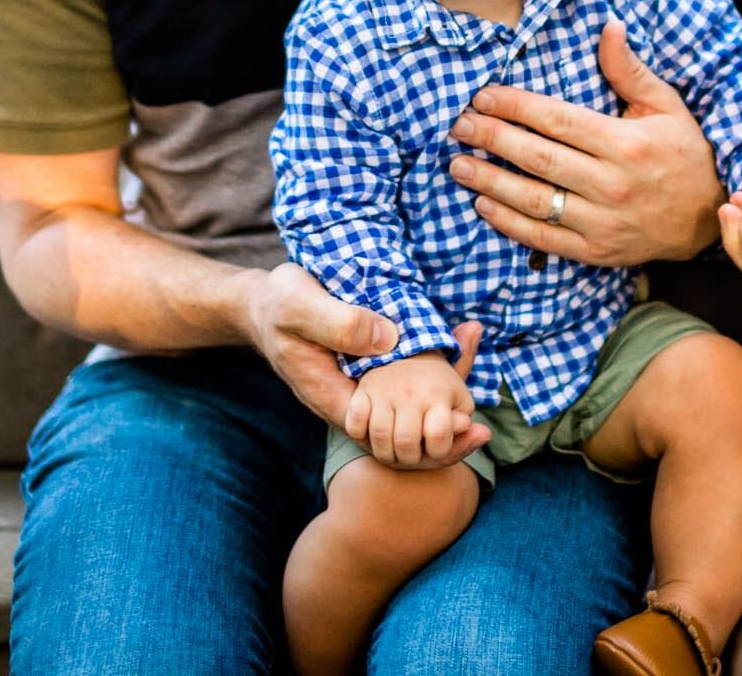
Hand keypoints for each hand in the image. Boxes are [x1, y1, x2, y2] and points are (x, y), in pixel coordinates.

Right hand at [243, 264, 488, 465]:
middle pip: (395, 432)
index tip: (458, 423)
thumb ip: (338, 323)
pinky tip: (457, 368)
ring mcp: (355, 388)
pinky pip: (398, 388)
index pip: (379, 432)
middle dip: (436, 437)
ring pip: (400, 414)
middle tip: (479, 430)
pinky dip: (427, 385)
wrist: (262, 304)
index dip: (419, 434)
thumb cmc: (278, 304)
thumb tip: (388, 339)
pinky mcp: (364, 373)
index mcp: (329, 393)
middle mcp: (345, 399)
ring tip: (477, 414)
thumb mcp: (301, 306)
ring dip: (435, 414)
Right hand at [348, 353, 477, 468]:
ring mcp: (384, 390)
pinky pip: (355, 424)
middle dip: (410, 459)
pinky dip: (360, 435)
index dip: (439, 450)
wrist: (408, 357)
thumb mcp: (458, 404)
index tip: (438, 446)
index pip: (439, 436)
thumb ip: (468, 428)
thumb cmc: (437, 390)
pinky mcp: (363, 391)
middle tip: (412, 454)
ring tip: (394, 450)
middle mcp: (412, 391)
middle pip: (406, 443)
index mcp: (440, 393)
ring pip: (379, 437)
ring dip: (385, 453)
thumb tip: (485, 434)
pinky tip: (371, 435)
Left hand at [447, 20, 723, 265]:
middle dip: (493, 138)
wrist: (710, 217)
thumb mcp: (666, 105)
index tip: (484, 95)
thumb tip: (609, 26)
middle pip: (539, 158)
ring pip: (536, 200)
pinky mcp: (597, 251)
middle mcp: (613, 184)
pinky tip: (483, 204)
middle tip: (460, 125)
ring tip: (458, 165)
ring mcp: (604, 222)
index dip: (516, 107)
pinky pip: (545, 239)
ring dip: (491, 181)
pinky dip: (510, 223)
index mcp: (627, 143)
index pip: (558, 120)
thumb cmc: (685, 153)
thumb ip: (629, 70)